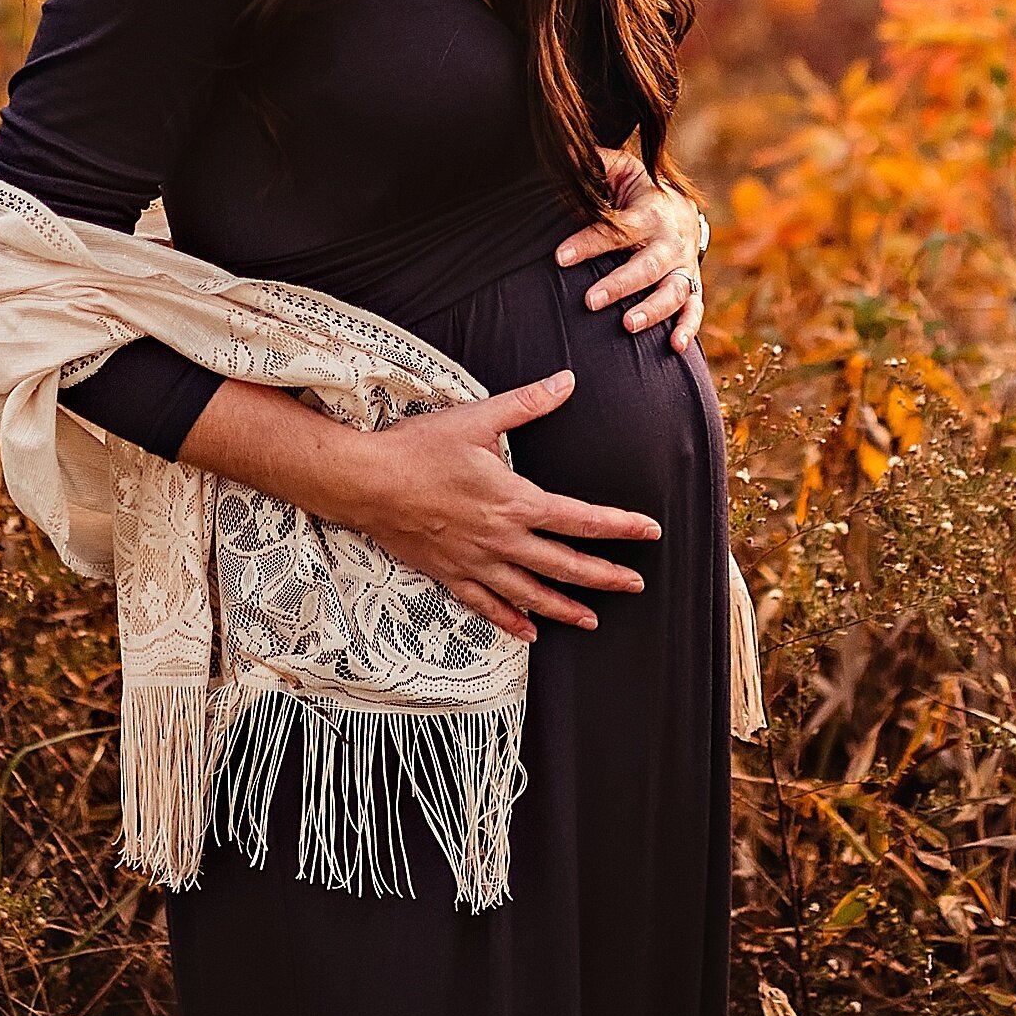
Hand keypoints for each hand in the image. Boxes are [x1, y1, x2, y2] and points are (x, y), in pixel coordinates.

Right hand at [346, 369, 660, 641]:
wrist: (366, 482)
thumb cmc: (419, 449)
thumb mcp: (477, 418)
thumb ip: (527, 403)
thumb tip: (566, 382)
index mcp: (514, 501)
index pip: (581, 518)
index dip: (620, 526)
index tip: (649, 531)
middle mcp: (501, 539)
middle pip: (565, 565)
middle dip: (605, 576)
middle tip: (635, 584)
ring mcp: (475, 562)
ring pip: (530, 594)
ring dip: (564, 608)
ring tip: (592, 620)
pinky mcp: (450, 573)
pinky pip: (486, 605)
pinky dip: (510, 621)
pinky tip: (528, 633)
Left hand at [556, 154, 707, 352]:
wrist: (680, 211)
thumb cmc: (638, 192)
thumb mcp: (621, 171)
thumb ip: (596, 163)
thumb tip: (563, 148)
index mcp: (649, 213)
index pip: (617, 230)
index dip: (589, 243)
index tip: (560, 258)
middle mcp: (670, 242)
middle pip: (647, 266)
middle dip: (620, 284)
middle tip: (590, 301)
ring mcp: (684, 267)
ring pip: (674, 291)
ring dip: (653, 310)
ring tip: (627, 325)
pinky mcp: (692, 286)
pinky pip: (695, 309)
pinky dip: (689, 328)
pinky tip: (674, 347)